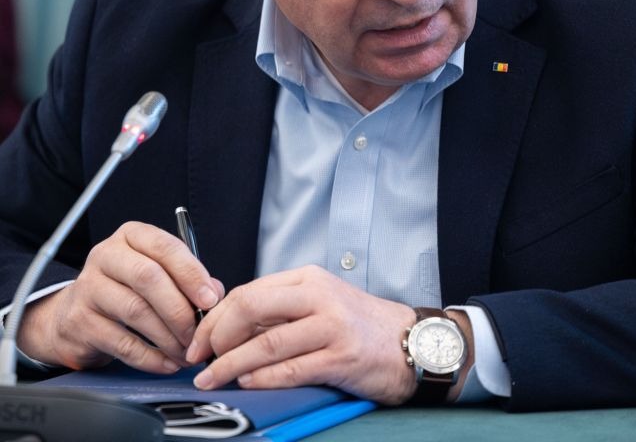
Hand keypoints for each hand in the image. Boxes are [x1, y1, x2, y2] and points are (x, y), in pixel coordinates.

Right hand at [17, 221, 223, 373]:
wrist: (72, 313)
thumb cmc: (126, 288)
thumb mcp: (157, 272)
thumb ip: (188, 279)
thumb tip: (215, 295)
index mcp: (131, 236)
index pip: (165, 247)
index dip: (191, 273)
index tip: (211, 299)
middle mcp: (106, 256)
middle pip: (148, 277)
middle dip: (180, 308)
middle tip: (199, 331)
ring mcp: (88, 288)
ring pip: (136, 311)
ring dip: (168, 337)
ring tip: (187, 352)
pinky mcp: (79, 323)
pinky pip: (122, 343)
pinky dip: (151, 357)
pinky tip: (168, 363)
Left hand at [186, 265, 417, 404]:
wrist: (408, 342)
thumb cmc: (359, 324)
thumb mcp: (320, 302)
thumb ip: (281, 308)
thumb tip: (229, 326)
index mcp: (308, 279)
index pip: (249, 291)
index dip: (216, 317)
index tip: (199, 338)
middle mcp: (318, 296)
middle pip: (252, 308)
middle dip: (217, 335)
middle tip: (199, 358)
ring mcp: (331, 326)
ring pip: (267, 343)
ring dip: (231, 364)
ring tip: (211, 378)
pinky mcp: (341, 358)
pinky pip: (291, 370)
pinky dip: (263, 379)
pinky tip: (247, 384)